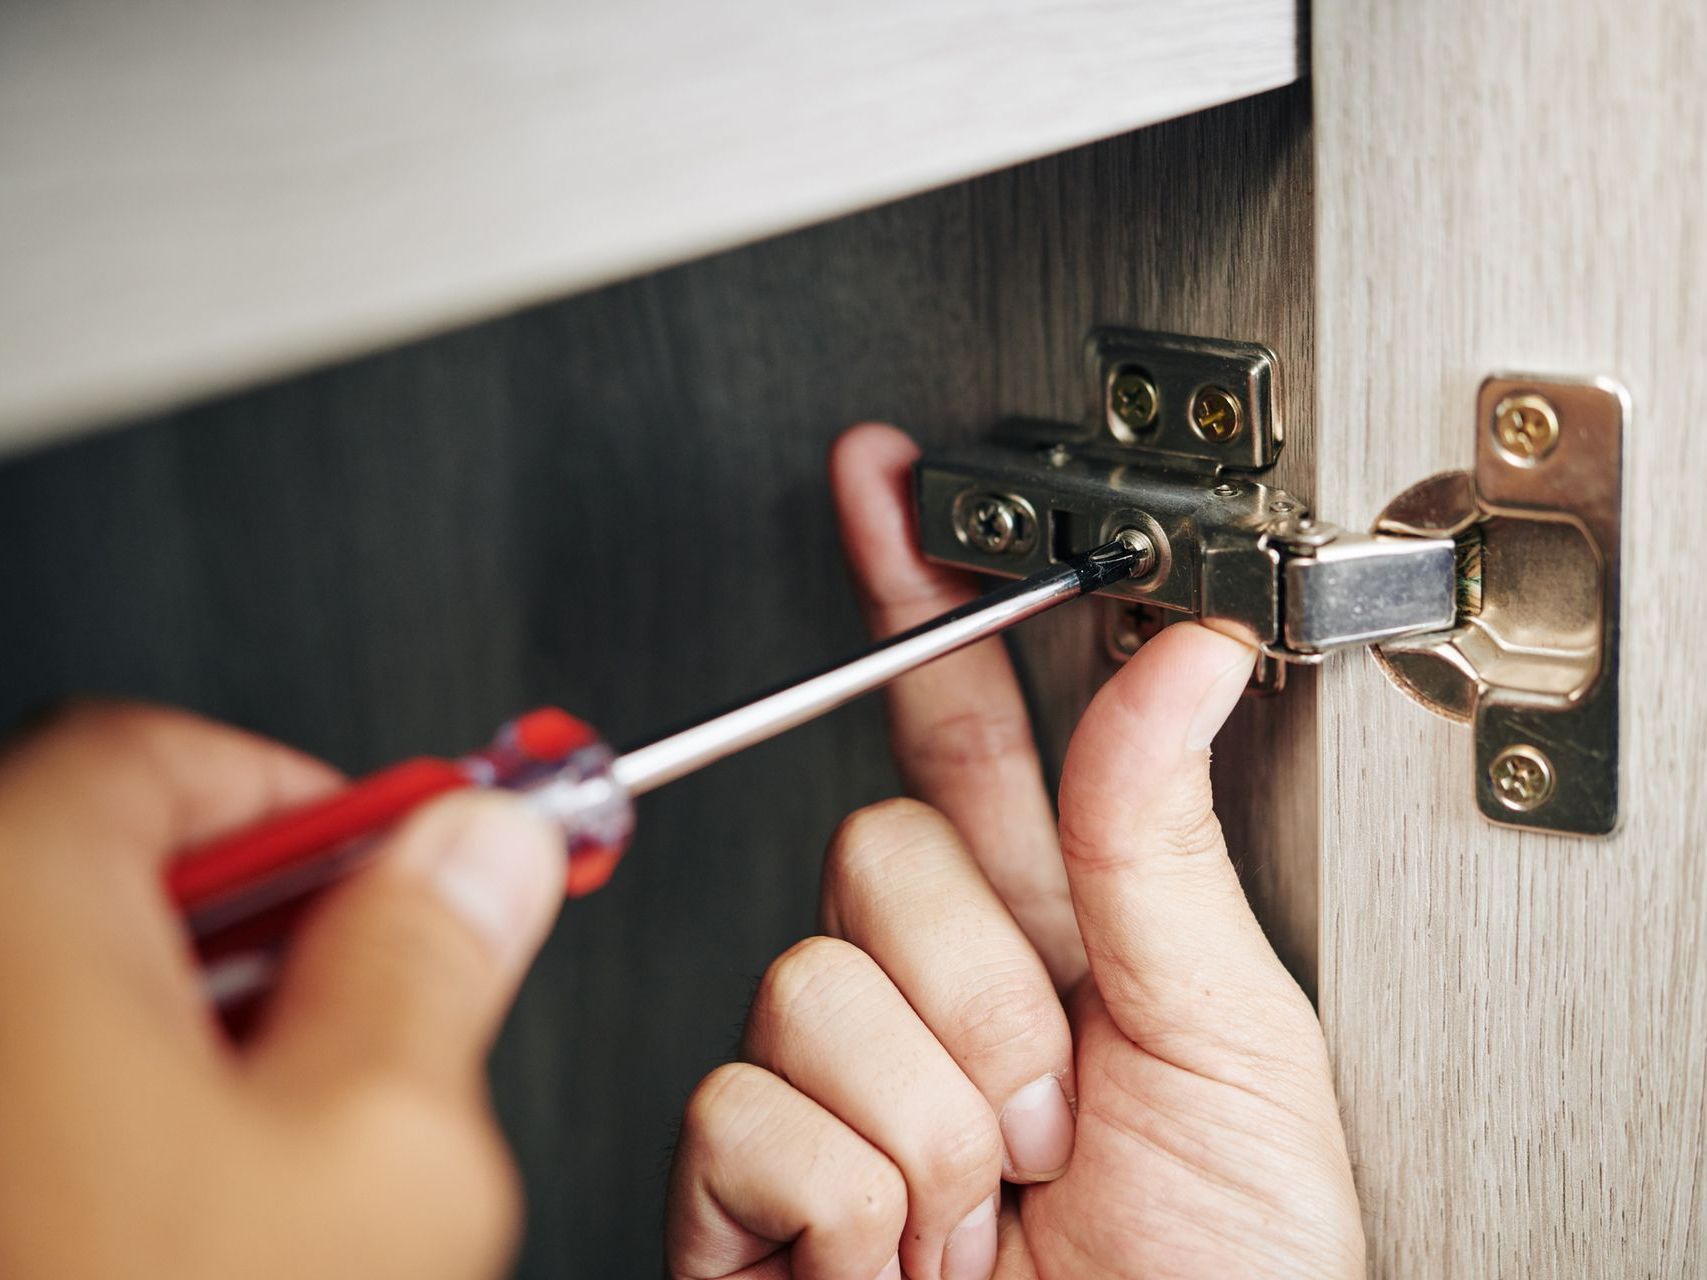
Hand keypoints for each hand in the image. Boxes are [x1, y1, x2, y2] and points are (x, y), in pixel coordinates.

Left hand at [0, 703, 564, 1278]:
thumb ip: (438, 961)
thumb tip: (482, 853)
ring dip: (205, 1031)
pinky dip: (124, 1105)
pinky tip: (200, 1202)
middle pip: (113, 867)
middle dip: (277, 930)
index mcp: (13, 911)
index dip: (314, 796)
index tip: (403, 854)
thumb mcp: (379, 1154)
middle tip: (369, 1014)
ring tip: (290, 1147)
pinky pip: (39, 1079)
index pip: (151, 750)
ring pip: (73, 986)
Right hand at [666, 424, 1364, 1278]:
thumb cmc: (1231, 1276)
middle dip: (983, 987)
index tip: (890, 484)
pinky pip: (749, 1109)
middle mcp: (930, 990)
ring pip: (814, 982)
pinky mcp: (749, 1184)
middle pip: (877, 845)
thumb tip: (1176, 657)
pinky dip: (852, 1208)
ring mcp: (834, 1083)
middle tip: (1058, 1106)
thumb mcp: (1230, 1044)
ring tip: (995, 1212)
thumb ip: (1161, 843)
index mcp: (1052, 933)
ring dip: (940, 1122)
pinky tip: (897, 1260)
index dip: (919, 598)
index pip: (960, 728)